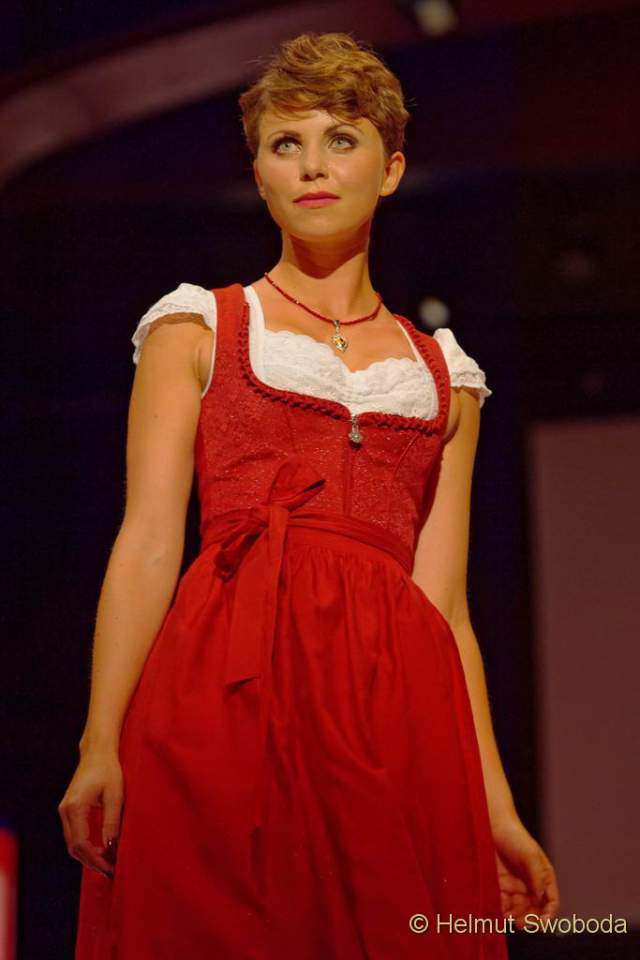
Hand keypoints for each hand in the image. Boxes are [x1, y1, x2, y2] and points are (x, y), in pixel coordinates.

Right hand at [58, 747, 123, 878]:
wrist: (97, 752)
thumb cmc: (109, 771)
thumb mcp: (115, 796)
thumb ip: (112, 822)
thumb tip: (111, 847)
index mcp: (75, 808)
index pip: (81, 843)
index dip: (95, 859)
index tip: (110, 867)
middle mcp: (65, 811)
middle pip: (74, 847)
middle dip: (91, 862)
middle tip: (110, 871)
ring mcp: (64, 810)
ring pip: (72, 842)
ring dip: (87, 856)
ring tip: (106, 864)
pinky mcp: (68, 809)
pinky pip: (73, 834)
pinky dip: (84, 846)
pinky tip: (99, 850)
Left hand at [491, 813, 559, 928]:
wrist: (492, 825)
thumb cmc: (515, 837)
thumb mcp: (530, 856)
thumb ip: (537, 877)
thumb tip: (541, 898)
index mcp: (544, 878)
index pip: (551, 902)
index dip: (548, 914)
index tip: (542, 922)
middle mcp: (531, 885)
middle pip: (534, 910)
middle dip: (529, 918)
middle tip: (520, 922)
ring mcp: (516, 886)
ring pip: (519, 909)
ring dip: (515, 916)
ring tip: (508, 917)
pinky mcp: (500, 885)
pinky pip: (504, 903)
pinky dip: (503, 909)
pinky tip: (500, 911)